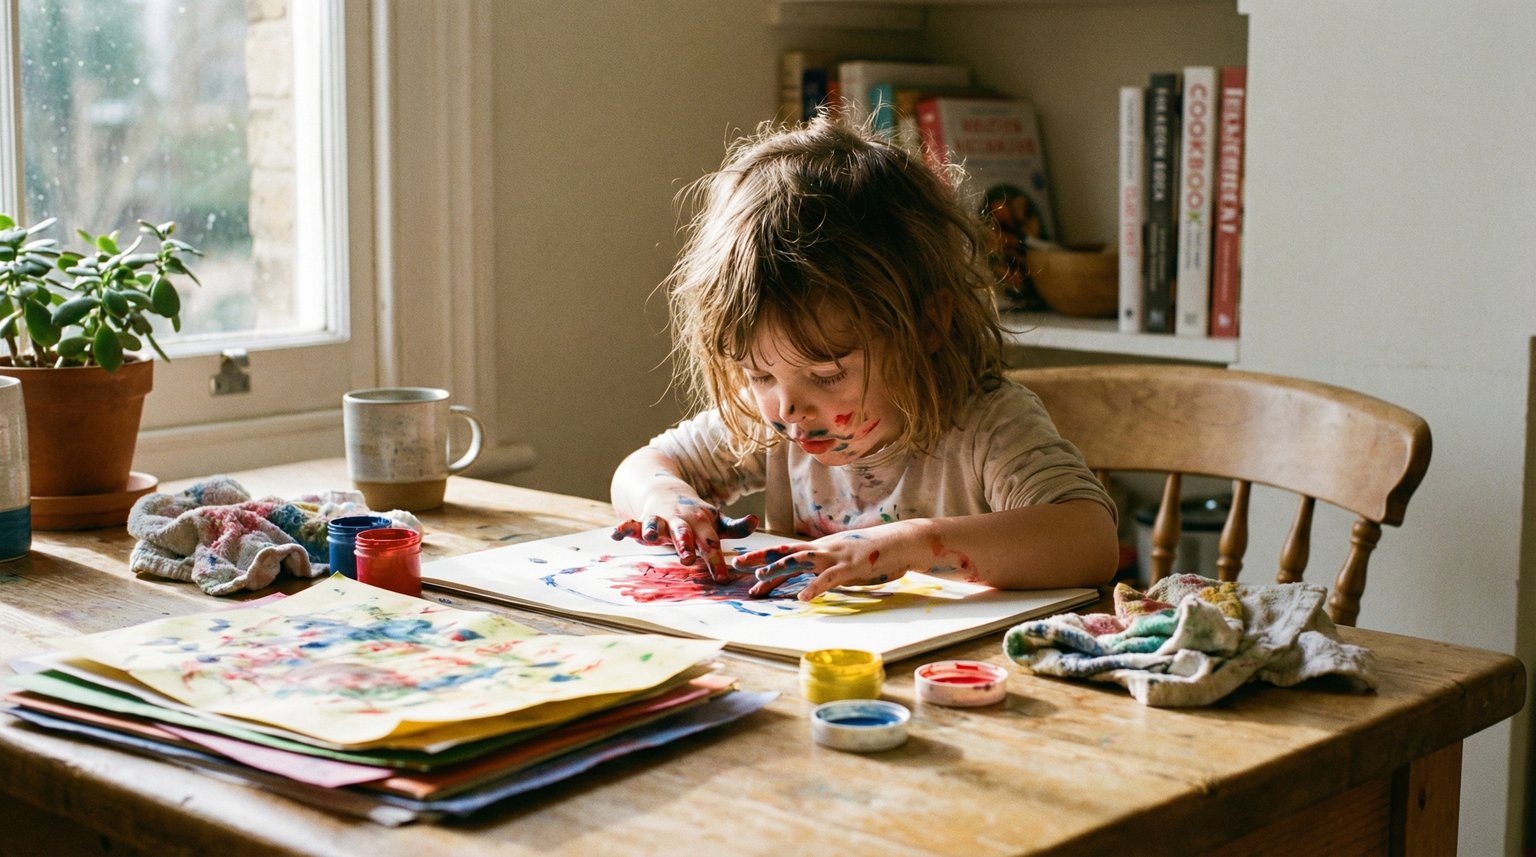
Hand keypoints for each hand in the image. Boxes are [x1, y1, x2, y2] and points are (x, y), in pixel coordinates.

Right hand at [612, 496, 756, 582]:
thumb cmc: (696, 514)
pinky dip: (623, 527)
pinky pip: (631, 523)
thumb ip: (734, 526)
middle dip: (684, 544)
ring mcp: (660, 519)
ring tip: (649, 537)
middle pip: (683, 533)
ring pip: (655, 524)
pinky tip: (615, 534)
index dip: (716, 561)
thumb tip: (756, 522)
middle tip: (687, 558)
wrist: (667, 491)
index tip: (722, 578)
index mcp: (701, 524)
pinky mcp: (642, 520)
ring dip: (652, 529)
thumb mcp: (715, 520)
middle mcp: (680, 521)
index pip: (710, 544)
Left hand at [730, 529, 908, 600]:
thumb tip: (813, 575)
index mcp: (821, 547)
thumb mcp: (845, 556)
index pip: (787, 552)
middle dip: (760, 559)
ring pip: (801, 561)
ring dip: (779, 570)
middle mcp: (823, 549)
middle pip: (785, 552)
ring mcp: (836, 557)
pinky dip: (814, 588)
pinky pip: (829, 579)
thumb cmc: (874, 551)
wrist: (901, 541)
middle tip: (736, 565)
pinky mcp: (851, 567)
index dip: (764, 558)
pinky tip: (802, 598)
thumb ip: (827, 564)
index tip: (743, 565)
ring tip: (760, 580)